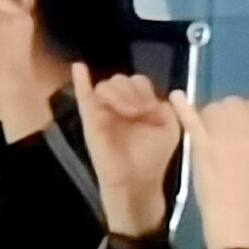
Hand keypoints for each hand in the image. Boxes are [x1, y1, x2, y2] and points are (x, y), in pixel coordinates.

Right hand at [77, 69, 180, 222]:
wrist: (137, 181)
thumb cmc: (152, 157)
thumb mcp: (168, 128)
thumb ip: (167, 108)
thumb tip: (161, 95)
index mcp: (137, 104)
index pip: (138, 82)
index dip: (145, 91)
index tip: (151, 109)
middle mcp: (119, 104)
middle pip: (122, 79)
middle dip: (133, 91)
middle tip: (141, 111)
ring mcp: (103, 111)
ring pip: (107, 85)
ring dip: (120, 94)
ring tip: (129, 112)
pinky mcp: (91, 120)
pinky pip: (83, 95)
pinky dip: (81, 80)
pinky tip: (79, 67)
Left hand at [186, 92, 248, 248]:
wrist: (238, 220)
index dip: (247, 114)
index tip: (242, 126)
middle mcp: (248, 129)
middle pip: (235, 103)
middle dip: (229, 113)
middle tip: (224, 131)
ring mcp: (223, 135)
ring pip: (215, 108)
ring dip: (211, 115)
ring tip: (210, 131)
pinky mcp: (202, 146)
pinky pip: (192, 119)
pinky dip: (183, 107)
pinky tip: (176, 95)